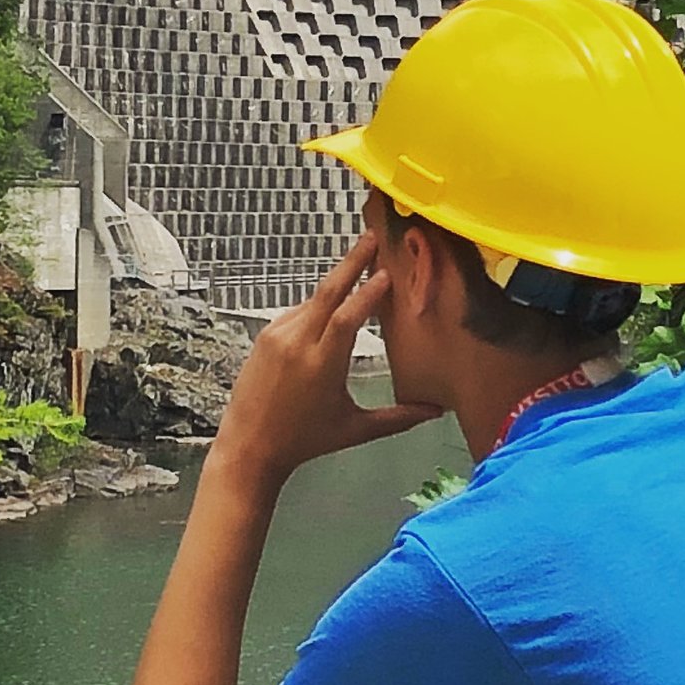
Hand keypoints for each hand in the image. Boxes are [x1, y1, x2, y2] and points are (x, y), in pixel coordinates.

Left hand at [210, 234, 437, 485]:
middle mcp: (297, 343)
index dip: (368, 293)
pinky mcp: (264, 336)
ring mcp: (276, 336)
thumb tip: (436, 411)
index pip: (348, 317)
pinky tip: (331, 308)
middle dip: (351, 262)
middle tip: (372, 237)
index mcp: (322, 365)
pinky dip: (317, 307)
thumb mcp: (354, 431)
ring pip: (313, 301)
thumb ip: (397, 418)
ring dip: (336, 285)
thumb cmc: (305, 440)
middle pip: (327, 292)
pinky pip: (297, 313)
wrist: (249, 446)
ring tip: (359, 269)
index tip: (386, 273)